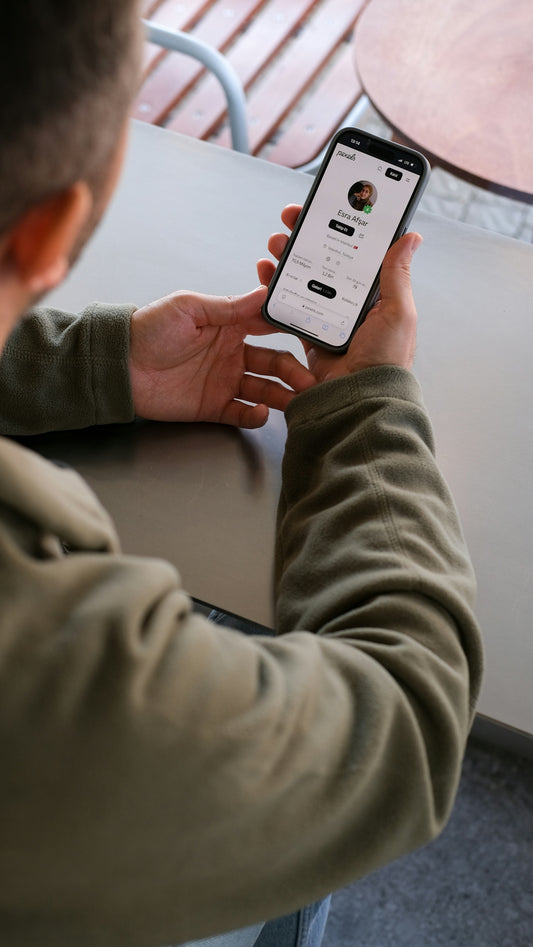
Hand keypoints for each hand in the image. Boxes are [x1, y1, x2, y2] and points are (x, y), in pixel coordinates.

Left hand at [129, 285, 315, 427]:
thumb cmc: (150, 328)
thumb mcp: (190, 308)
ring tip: (299, 400)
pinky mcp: (213, 406)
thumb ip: (229, 306)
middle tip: (312, 379)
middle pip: (275, 363)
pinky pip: (242, 413)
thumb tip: (265, 294)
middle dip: (295, 370)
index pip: (270, 326)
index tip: (315, 335)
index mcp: (230, 325)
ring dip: (283, 395)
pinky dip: (255, 415)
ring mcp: (225, 381)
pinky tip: (263, 413)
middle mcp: (233, 353)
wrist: (120, 365)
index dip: (292, 329)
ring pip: (265, 389)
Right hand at [257, 204, 421, 383]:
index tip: (323, 207)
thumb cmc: (386, 362)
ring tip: (275, 245)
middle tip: (290, 220)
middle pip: (325, 261)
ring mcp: (329, 321)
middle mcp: (351, 306)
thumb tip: (410, 238)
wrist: (358, 400)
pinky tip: (266, 277)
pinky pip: (289, 308)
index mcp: (375, 297)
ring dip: (287, 259)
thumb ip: (396, 276)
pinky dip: (275, 291)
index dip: (339, 227)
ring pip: (304, 280)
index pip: (355, 251)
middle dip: (306, 237)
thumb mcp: (397, 313)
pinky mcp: (308, 337)